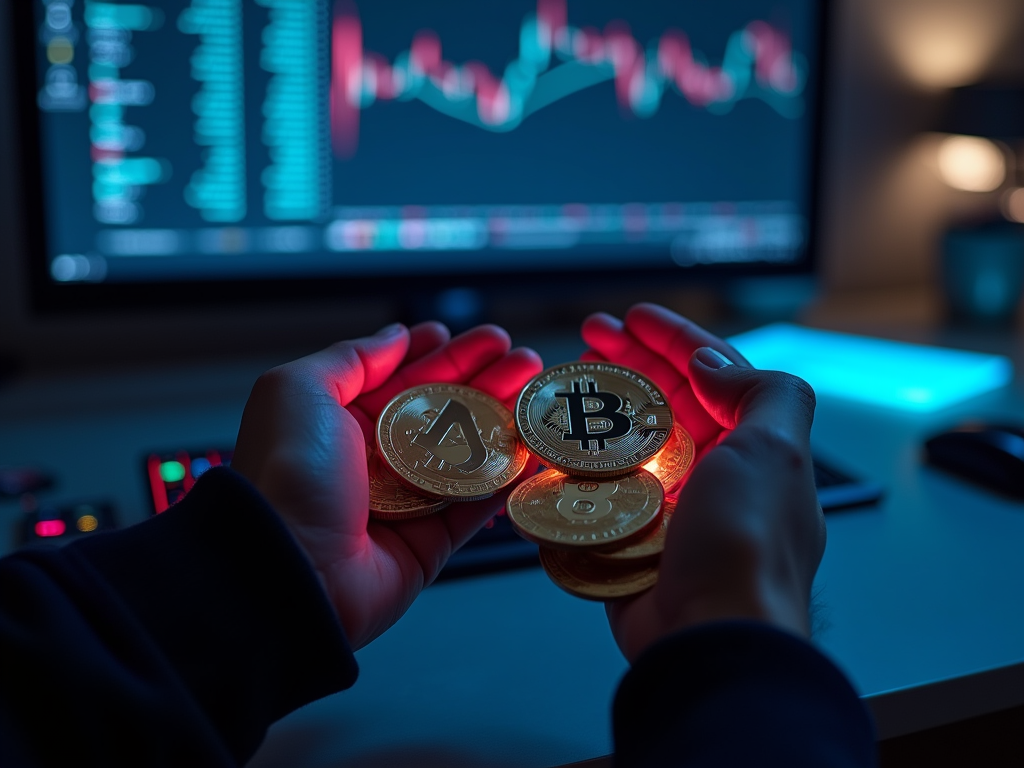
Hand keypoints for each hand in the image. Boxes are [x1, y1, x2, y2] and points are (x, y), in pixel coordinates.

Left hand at [231, 321, 542, 649]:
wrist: (289, 571)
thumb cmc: (286, 475)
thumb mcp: (299, 391)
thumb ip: (352, 358)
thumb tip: (395, 336)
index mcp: (339, 421)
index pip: (401, 378)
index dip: (440, 354)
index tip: (476, 336)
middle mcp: (374, 459)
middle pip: (443, 411)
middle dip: (485, 380)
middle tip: (524, 358)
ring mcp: (405, 501)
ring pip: (468, 453)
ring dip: (505, 422)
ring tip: (539, 394)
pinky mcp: (431, 542)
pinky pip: (477, 506)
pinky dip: (508, 480)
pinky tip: (535, 450)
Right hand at [582, 304, 824, 661]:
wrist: (711, 641)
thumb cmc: (746, 545)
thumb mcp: (776, 453)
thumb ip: (762, 392)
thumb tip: (713, 364)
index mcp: (754, 450)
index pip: (713, 374)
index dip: (673, 338)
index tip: (630, 315)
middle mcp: (715, 475)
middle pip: (665, 402)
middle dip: (627, 364)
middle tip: (586, 338)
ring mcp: (671, 509)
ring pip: (628, 443)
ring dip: (596, 410)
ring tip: (562, 384)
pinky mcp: (632, 541)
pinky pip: (600, 491)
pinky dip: (577, 464)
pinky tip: (551, 445)